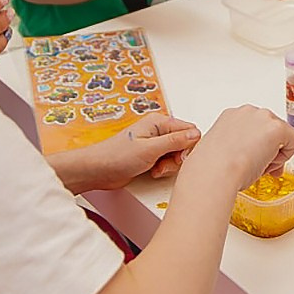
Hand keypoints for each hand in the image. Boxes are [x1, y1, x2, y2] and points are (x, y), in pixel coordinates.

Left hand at [51, 114, 202, 193]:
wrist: (98, 170)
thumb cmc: (116, 156)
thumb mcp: (150, 149)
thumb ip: (175, 141)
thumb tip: (196, 134)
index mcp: (159, 122)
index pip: (189, 130)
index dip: (189, 146)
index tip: (180, 157)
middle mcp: (158, 131)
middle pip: (184, 143)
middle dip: (178, 158)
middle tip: (166, 163)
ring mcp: (154, 144)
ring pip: (176, 155)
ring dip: (170, 166)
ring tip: (156, 169)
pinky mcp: (151, 156)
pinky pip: (167, 162)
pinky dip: (163, 169)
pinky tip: (153, 172)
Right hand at [188, 105, 293, 193]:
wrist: (215, 173)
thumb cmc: (213, 168)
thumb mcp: (224, 152)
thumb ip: (239, 148)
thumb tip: (256, 159)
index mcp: (231, 116)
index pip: (254, 127)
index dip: (257, 146)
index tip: (253, 159)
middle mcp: (248, 112)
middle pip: (269, 129)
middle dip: (268, 148)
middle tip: (260, 167)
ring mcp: (263, 118)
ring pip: (282, 135)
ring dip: (275, 152)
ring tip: (259, 167)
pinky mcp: (277, 128)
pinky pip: (293, 142)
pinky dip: (286, 156)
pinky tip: (269, 164)